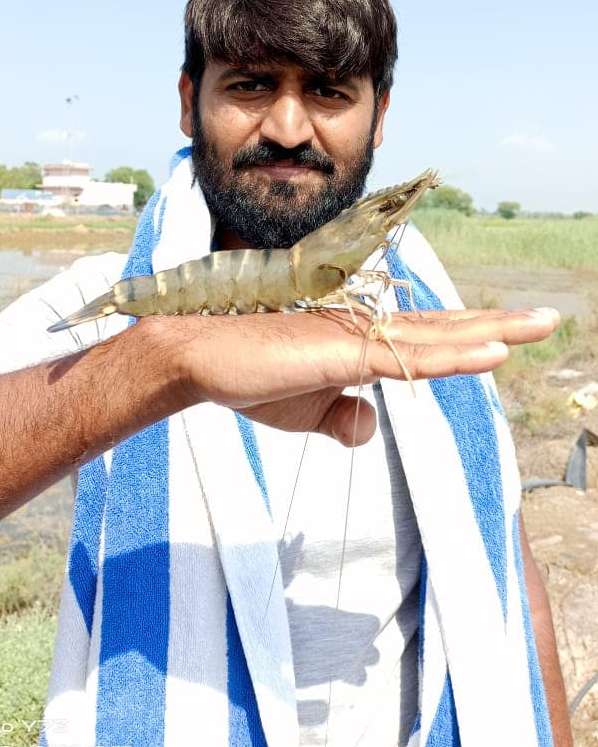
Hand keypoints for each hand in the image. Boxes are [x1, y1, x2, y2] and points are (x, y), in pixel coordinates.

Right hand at [154, 305, 559, 445]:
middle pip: (444, 330)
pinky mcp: (342, 352)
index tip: (509, 336)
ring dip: (492, 333)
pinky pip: (409, 358)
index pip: (428, 341)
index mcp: (360, 343)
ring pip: (437, 338)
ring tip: (539, 325)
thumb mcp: (305, 411)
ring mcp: (357, 337)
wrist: (199, 357)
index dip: (469, 338)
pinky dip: (454, 355)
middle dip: (498, 326)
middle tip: (547, 318)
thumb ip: (341, 417)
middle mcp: (365, 331)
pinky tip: (492, 352)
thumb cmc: (247, 377)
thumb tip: (367, 427)